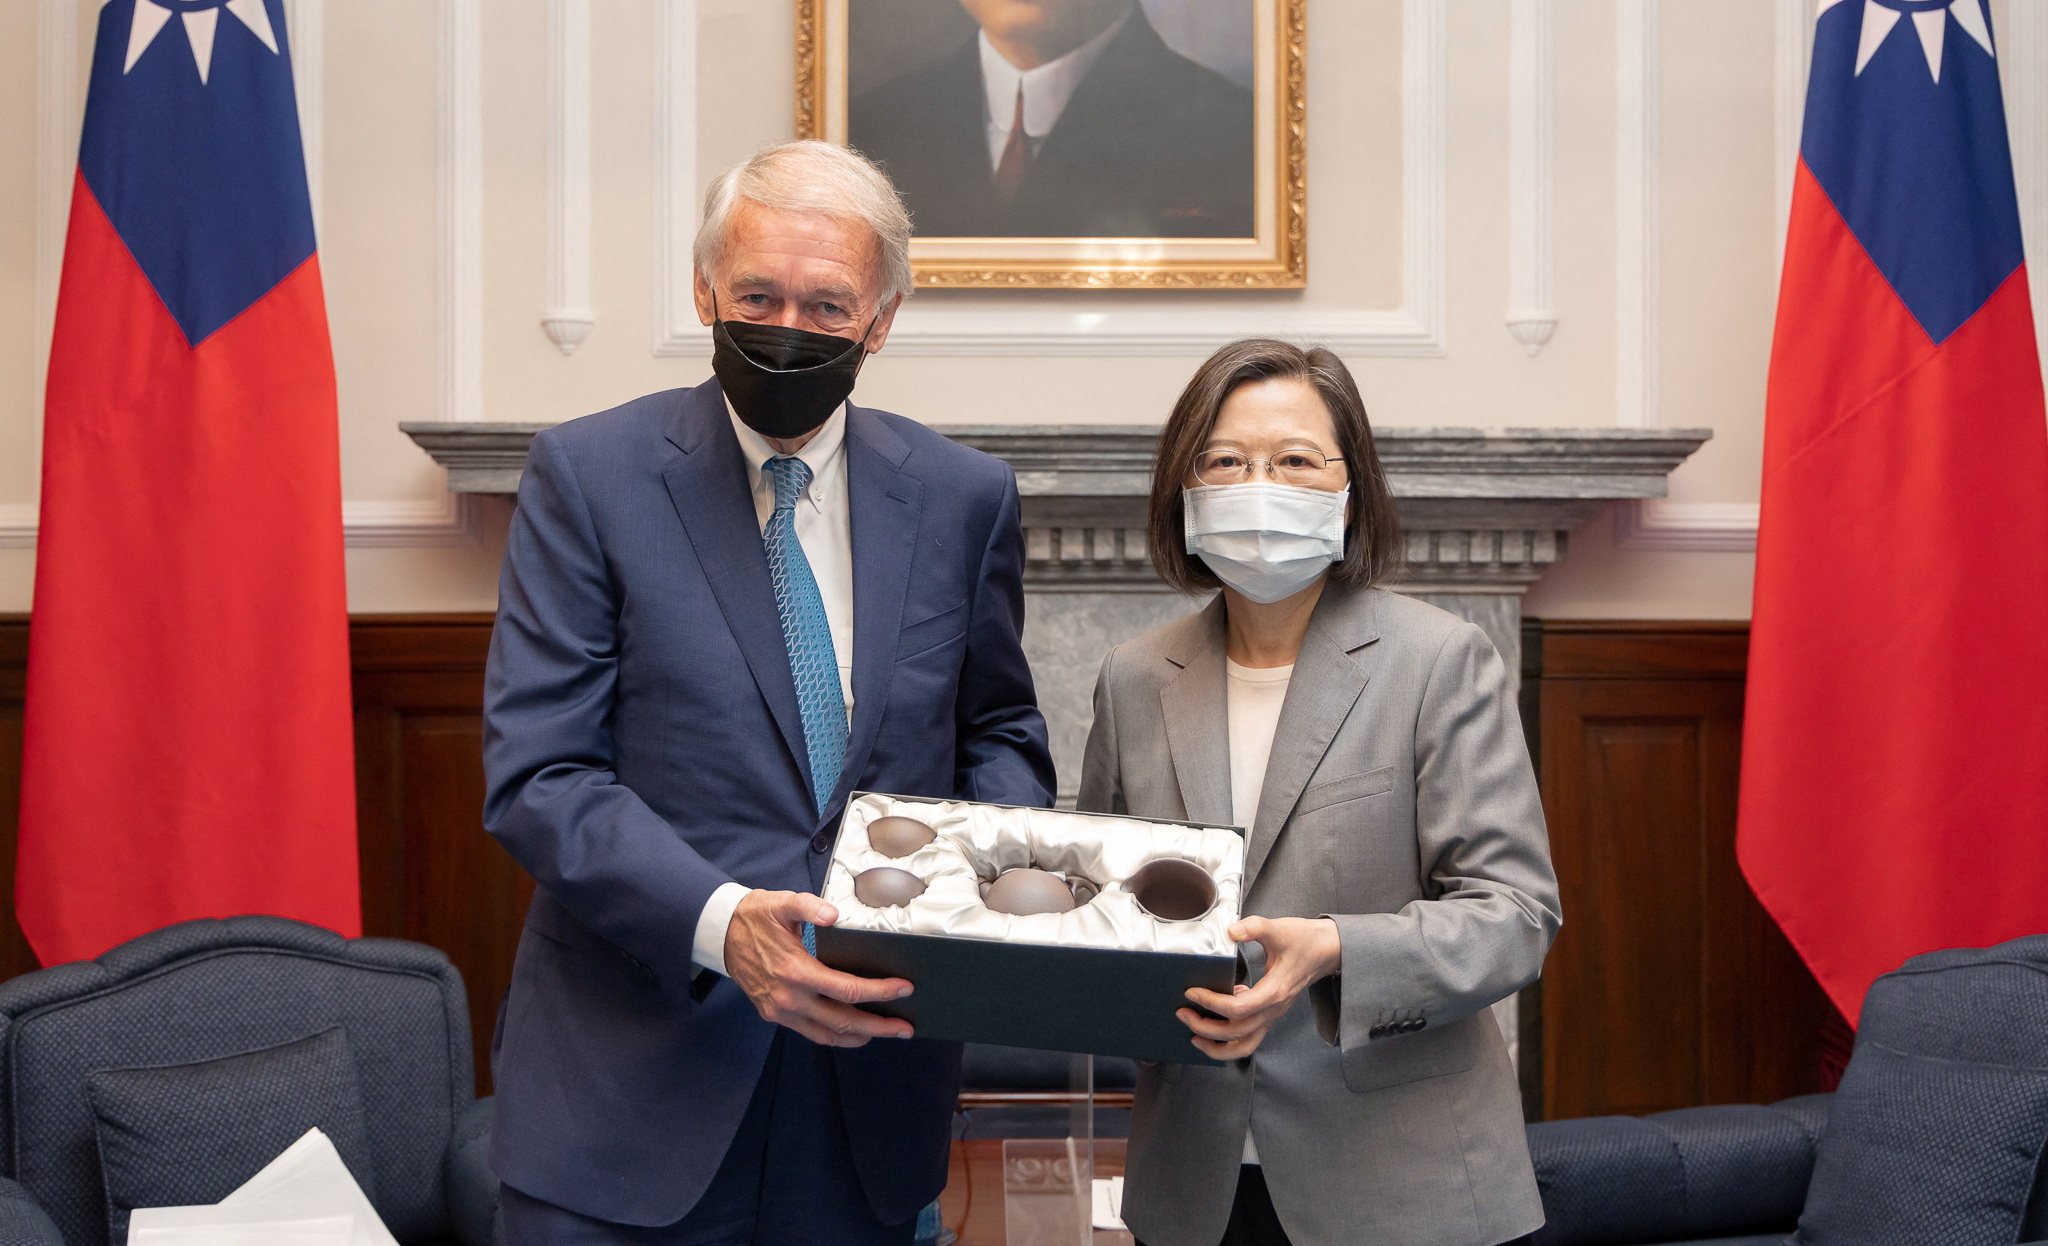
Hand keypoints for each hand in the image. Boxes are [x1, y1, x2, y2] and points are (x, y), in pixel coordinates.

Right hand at [723, 889, 915, 1047]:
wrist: (720, 934)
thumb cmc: (756, 917)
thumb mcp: (782, 903)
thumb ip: (809, 907)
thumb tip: (834, 915)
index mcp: (796, 971)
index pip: (848, 990)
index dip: (879, 992)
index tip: (904, 989)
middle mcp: (790, 998)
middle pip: (844, 1022)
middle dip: (878, 1027)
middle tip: (905, 1028)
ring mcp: (781, 1011)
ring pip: (828, 1035)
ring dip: (860, 1037)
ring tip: (886, 1033)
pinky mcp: (775, 1015)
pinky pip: (811, 1033)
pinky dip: (835, 1036)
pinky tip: (852, 1031)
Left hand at [1177, 916, 1340, 1059]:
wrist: (1327, 950)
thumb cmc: (1304, 940)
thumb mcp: (1279, 928)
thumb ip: (1254, 928)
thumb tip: (1230, 931)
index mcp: (1274, 991)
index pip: (1237, 1008)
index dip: (1211, 1003)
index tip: (1191, 992)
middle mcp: (1273, 1009)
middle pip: (1237, 1033)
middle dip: (1206, 1028)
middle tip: (1182, 1014)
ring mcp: (1273, 1014)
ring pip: (1245, 1045)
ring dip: (1218, 1046)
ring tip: (1194, 1035)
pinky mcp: (1270, 1013)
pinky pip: (1249, 1037)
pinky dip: (1229, 1039)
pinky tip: (1214, 1022)